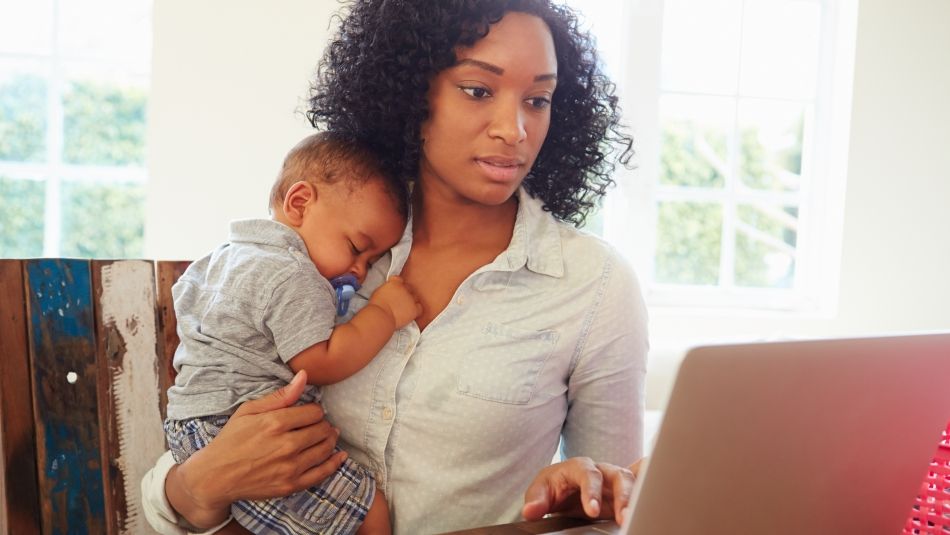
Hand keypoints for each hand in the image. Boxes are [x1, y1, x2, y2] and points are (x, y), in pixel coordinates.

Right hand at [166, 371, 345, 527]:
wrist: (215, 476)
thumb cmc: (231, 440)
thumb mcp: (249, 411)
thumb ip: (280, 396)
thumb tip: (304, 376)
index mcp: (275, 423)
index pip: (314, 412)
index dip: (315, 410)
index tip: (309, 413)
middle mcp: (286, 445)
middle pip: (322, 429)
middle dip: (323, 425)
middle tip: (318, 424)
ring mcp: (290, 467)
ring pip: (325, 449)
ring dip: (330, 440)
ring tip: (327, 436)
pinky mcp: (291, 485)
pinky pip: (322, 473)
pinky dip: (334, 463)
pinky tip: (340, 456)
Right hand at [368, 275, 421, 327]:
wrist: (381, 316)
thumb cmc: (376, 306)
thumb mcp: (379, 292)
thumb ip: (387, 289)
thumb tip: (389, 291)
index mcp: (394, 283)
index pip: (399, 279)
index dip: (398, 285)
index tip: (396, 290)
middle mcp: (404, 288)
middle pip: (409, 288)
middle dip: (405, 293)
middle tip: (400, 300)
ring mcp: (410, 298)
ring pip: (415, 297)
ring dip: (411, 301)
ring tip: (404, 308)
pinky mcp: (414, 309)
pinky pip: (419, 308)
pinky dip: (416, 310)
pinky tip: (410, 312)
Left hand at [522, 457, 644, 524]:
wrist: (562, 488)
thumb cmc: (553, 487)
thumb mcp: (540, 493)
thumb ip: (536, 501)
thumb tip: (531, 511)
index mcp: (579, 467)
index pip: (588, 475)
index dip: (591, 492)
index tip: (591, 511)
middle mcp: (601, 469)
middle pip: (618, 475)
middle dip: (623, 496)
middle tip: (624, 517)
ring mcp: (615, 479)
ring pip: (632, 481)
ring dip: (637, 498)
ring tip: (636, 517)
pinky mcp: (624, 490)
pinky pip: (644, 479)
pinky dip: (653, 479)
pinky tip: (662, 488)